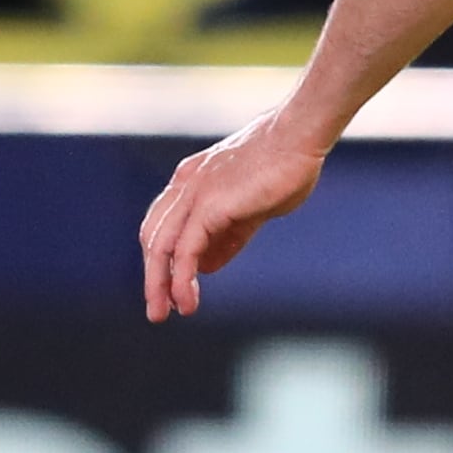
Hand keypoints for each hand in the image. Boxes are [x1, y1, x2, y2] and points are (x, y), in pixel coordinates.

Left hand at [138, 107, 333, 320]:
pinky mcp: (208, 205)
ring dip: (161, 284)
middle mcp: (185, 185)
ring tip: (167, 313)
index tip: (174, 287)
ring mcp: (193, 193)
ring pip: (161, 246)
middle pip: (154, 236)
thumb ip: (229, 235)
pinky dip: (182, 278)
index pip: (164, 224)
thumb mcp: (253, 207)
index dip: (164, 258)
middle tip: (159, 310)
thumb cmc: (286, 166)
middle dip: (154, 276)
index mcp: (192, 180)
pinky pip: (184, 250)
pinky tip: (187, 299)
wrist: (299, 139)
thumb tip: (208, 266)